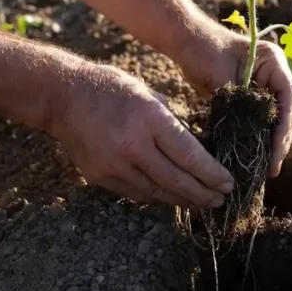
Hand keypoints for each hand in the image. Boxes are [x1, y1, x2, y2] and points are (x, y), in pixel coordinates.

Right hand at [48, 62, 234, 206]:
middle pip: (176, 181)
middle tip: (220, 200)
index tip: (228, 182)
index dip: (212, 174)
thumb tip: (198, 150)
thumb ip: (172, 123)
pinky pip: (135, 193)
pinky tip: (170, 195)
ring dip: (182, 200)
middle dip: (203, 194)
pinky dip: (156, 196)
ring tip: (200, 201)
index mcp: (149, 119)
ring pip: (157, 192)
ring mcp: (113, 165)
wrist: (63, 96)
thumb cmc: (112, 89)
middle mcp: (132, 146)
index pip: (189, 155)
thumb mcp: (149, 95)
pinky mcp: (99, 177)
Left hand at [178, 24, 291, 176]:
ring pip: (273, 121)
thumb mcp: (222, 74)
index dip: (284, 127)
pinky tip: (254, 158)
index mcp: (274, 63)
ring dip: (270, 144)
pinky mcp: (250, 99)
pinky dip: (257, 139)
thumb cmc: (204, 49)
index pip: (288, 99)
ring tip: (267, 170)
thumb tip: (247, 131)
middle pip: (285, 113)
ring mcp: (264, 88)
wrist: (187, 42)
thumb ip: (238, 99)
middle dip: (279, 142)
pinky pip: (258, 122)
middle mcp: (274, 76)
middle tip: (272, 168)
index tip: (276, 151)